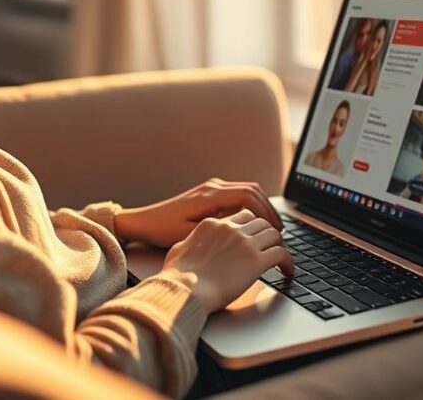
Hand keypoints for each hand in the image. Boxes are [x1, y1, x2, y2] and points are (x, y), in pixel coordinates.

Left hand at [114, 178, 283, 247]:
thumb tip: (243, 234)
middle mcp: (212, 187)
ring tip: (272, 228)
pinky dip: (251, 206)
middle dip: (269, 209)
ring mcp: (211, 188)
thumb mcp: (189, 235)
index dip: (265, 212)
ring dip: (261, 206)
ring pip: (247, 190)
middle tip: (279, 230)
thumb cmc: (161, 230)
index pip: (247, 196)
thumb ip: (216, 232)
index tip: (275, 230)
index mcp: (209, 196)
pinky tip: (255, 223)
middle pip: (252, 190)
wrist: (143, 221)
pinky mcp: (209, 193)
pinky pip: (238, 194)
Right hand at [160, 208, 293, 311]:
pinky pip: (282, 255)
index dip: (252, 226)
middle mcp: (231, 229)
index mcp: (213, 224)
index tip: (256, 236)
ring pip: (274, 234)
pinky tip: (288, 272)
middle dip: (268, 233)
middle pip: (260, 222)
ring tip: (281, 258)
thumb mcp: (178, 250)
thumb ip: (189, 243)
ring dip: (279, 245)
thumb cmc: (177, 276)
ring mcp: (245, 243)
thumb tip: (189, 247)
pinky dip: (288, 263)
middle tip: (271, 245)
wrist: (185, 290)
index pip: (242, 216)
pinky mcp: (256, 261)